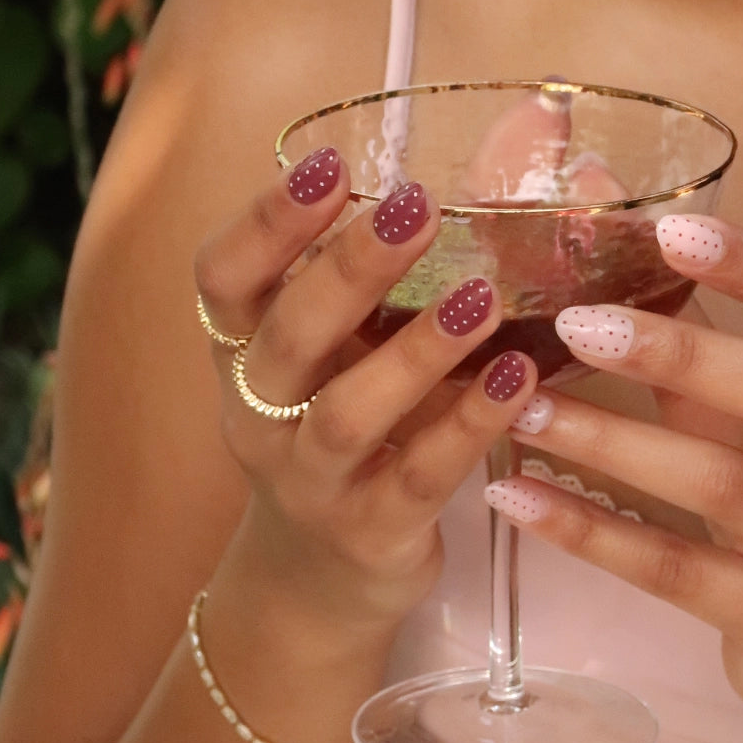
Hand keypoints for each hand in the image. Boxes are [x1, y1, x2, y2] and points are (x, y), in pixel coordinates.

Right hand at [193, 150, 537, 625]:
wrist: (318, 581)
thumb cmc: (344, 439)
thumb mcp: (340, 361)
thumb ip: (386, 280)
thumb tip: (490, 161)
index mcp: (246, 359)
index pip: (223, 280)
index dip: (264, 221)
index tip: (328, 164)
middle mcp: (261, 418)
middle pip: (288, 336)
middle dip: (350, 269)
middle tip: (416, 209)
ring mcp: (310, 483)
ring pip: (347, 414)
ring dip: (415, 352)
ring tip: (482, 299)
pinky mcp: (369, 534)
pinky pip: (418, 478)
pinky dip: (468, 427)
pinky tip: (519, 381)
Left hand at [488, 214, 742, 723]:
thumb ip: (697, 348)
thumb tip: (606, 241)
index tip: (668, 228)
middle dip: (685, 353)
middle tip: (576, 325)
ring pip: (724, 485)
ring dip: (612, 440)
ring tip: (523, 408)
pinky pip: (676, 571)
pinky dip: (590, 531)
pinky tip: (516, 498)